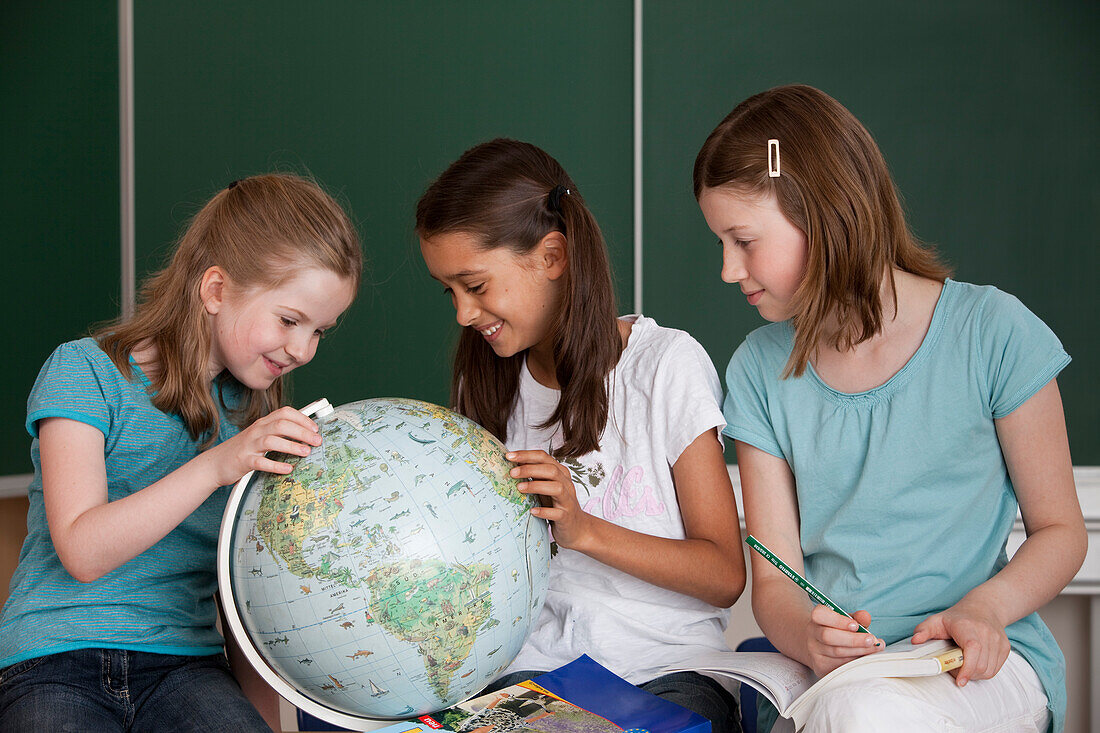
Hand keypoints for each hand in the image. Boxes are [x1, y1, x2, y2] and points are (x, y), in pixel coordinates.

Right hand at [203, 406, 321, 486]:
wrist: (214, 463)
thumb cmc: (242, 450)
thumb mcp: (260, 437)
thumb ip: (278, 433)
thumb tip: (305, 435)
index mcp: (262, 423)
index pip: (285, 413)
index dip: (302, 418)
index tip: (316, 428)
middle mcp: (256, 431)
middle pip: (281, 424)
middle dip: (302, 432)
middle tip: (317, 441)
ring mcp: (249, 446)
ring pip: (271, 440)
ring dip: (291, 445)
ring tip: (306, 452)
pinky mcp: (243, 461)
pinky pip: (260, 462)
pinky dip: (275, 465)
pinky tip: (287, 468)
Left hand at [506, 450, 591, 550]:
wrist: (576, 527)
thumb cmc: (556, 504)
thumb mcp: (545, 487)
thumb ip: (534, 476)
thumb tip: (512, 465)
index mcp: (560, 473)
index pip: (544, 457)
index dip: (526, 455)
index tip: (508, 456)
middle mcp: (566, 484)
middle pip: (551, 470)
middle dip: (530, 469)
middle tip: (512, 473)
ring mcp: (567, 500)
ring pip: (557, 488)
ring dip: (537, 486)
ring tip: (519, 488)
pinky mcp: (566, 517)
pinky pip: (557, 513)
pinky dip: (544, 511)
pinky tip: (532, 511)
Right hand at [806, 606, 884, 676]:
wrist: (820, 647)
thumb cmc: (838, 630)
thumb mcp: (847, 621)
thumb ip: (857, 618)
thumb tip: (865, 616)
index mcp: (817, 618)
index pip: (820, 615)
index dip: (838, 620)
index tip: (856, 626)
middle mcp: (812, 633)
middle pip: (828, 636)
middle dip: (852, 639)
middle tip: (872, 640)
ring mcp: (814, 651)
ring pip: (836, 652)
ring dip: (859, 651)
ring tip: (875, 648)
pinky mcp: (820, 666)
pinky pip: (839, 665)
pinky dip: (855, 661)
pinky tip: (865, 658)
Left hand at [911, 597, 1009, 685]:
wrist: (984, 608)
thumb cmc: (958, 617)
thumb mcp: (937, 620)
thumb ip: (923, 630)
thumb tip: (914, 641)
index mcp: (968, 627)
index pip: (973, 650)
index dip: (967, 668)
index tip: (959, 681)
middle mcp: (986, 633)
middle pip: (980, 665)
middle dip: (966, 673)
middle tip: (954, 668)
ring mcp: (998, 641)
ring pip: (988, 670)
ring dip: (975, 674)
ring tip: (963, 665)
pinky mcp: (1005, 648)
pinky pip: (995, 669)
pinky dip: (984, 672)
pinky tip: (974, 663)